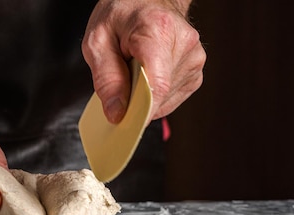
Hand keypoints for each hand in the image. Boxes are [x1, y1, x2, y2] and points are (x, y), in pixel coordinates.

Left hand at [82, 0, 205, 123]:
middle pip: (158, 95)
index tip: (124, 120)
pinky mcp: (195, 71)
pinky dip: (155, 96)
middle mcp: (184, 44)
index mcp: (158, 30)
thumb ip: (106, 79)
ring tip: (134, 70)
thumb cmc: (121, 15)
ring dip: (144, 96)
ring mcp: (194, 58)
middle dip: (135, 99)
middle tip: (120, 82)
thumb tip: (117, 113)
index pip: (156, 85)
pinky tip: (146, 77)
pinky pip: (171, 98)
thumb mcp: (97, 41)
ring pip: (164, 100)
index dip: (139, 110)